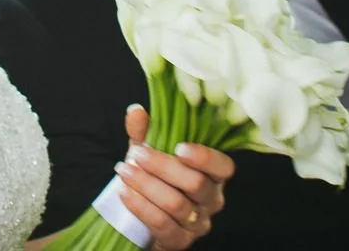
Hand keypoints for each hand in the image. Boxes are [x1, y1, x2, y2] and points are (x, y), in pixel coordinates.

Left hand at [113, 104, 233, 249]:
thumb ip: (144, 131)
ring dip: (146, 185)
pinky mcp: (180, 241)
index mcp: (213, 174)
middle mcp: (212, 199)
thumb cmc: (152, 177)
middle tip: (137, 155)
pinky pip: (162, 225)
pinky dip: (141, 206)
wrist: (140, 213)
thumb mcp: (148, 151)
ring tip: (124, 171)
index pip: (223, 166)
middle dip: (162, 167)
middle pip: (196, 184)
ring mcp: (198, 223)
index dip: (205, 157)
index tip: (179, 147)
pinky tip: (125, 192)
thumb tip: (136, 111)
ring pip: (176, 204)